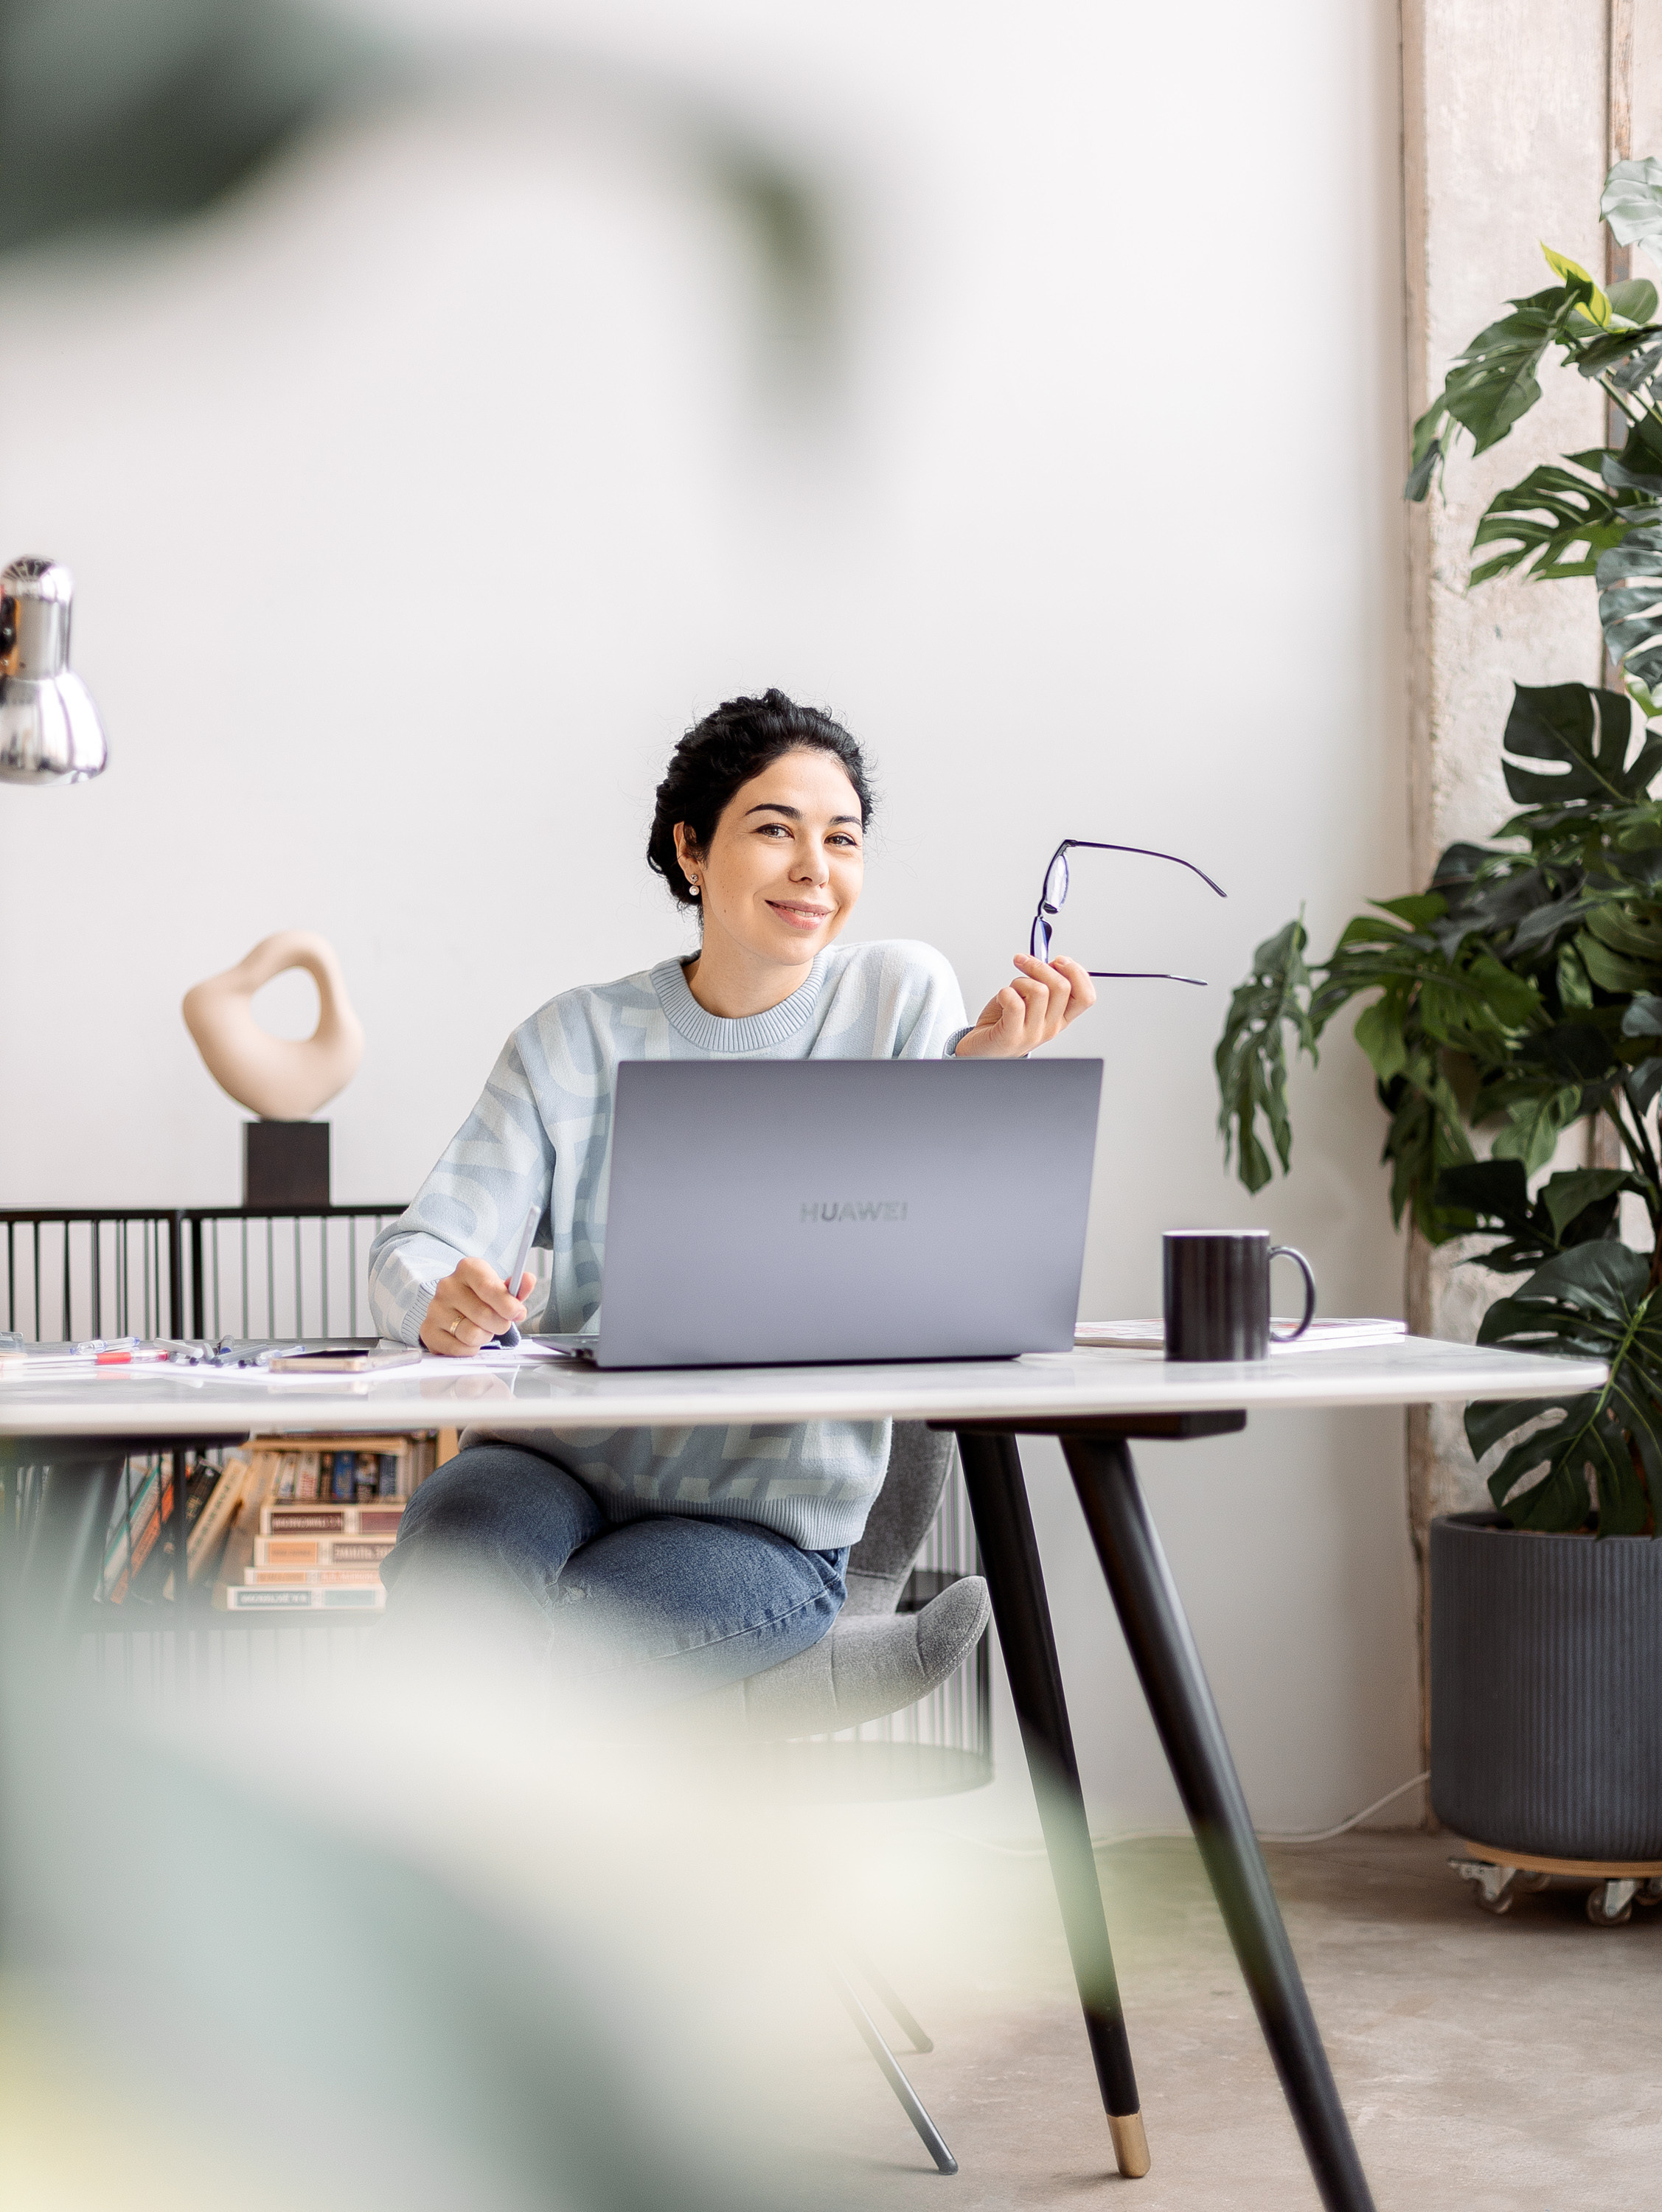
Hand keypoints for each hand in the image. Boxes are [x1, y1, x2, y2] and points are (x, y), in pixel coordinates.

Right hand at [420, 1258, 532, 1355]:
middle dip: (500, 1324)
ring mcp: (435, 1308)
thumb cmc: (483, 1298)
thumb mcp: (503, 1289)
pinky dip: (470, 1349)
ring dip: (485, 1337)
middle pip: (484, 1315)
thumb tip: (528, 1280)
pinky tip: (470, 1340)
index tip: (518, 1313)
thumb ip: (517, 1288)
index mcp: (468, 1269)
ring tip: (483, 1329)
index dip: (508, 1305)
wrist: (457, 1307)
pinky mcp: (428, 1330)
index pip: (489, 1287)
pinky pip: (457, 1348)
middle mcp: (447, 1286)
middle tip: (499, 1323)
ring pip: (471, 1334)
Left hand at [953, 953, 1096, 1058]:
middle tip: (1023, 962)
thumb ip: (1046, 984)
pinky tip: (1002, 998)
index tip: (1059, 961)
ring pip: (1039, 991)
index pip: (1086, 997)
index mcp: (1060, 1019)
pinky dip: (1005, 992)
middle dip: (1040, 966)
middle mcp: (1051, 1028)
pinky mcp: (1012, 1035)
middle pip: (1062, 987)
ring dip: (1020, 981)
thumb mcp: (1031, 1001)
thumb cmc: (1004, 1023)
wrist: (982, 1049)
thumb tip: (1054, 962)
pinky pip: (1015, 1003)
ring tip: (1011, 990)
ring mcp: (1033, 1033)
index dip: (1076, 972)